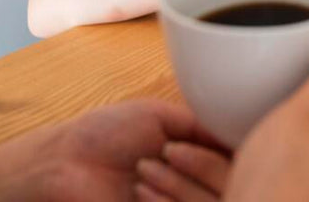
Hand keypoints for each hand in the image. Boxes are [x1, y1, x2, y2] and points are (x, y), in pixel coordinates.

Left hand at [0, 100, 230, 201]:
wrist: (65, 165)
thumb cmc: (105, 134)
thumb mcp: (160, 116)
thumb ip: (203, 125)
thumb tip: (243, 131)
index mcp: (197, 155)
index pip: (239, 160)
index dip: (234, 152)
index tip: (213, 140)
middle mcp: (192, 183)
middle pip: (232, 183)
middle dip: (201, 167)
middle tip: (166, 153)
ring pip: (212, 201)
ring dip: (181, 185)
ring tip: (144, 171)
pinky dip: (168, 200)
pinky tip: (139, 190)